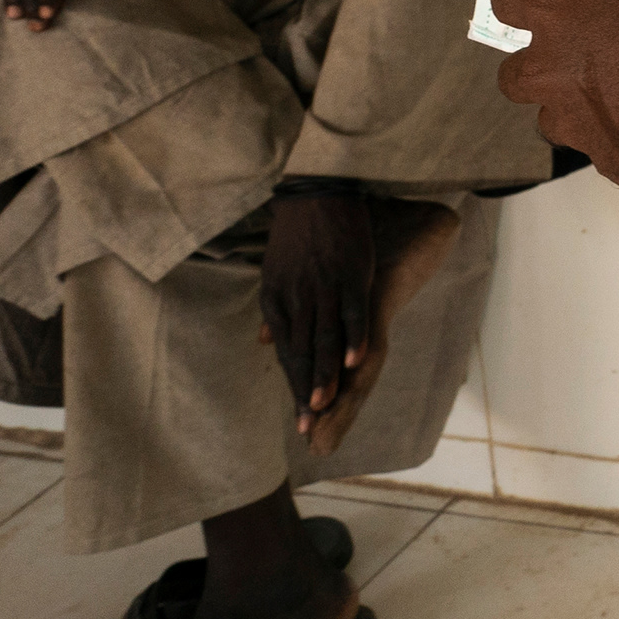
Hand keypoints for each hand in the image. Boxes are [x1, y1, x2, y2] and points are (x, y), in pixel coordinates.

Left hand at [261, 183, 376, 430]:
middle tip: (307, 425)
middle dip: (304, 391)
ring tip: (323, 405)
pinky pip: (352, 312)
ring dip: (323, 375)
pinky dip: (353, 339)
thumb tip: (263, 341)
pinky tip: (354, 363)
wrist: (317, 192)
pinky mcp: (350, 274)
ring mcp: (324, 287)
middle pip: (301, 353)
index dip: (293, 385)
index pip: (286, 352)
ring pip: (323, 339)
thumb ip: (273, 310)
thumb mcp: (274, 271)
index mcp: (277, 300)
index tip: (300, 416)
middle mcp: (297, 299)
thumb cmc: (297, 232)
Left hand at [491, 0, 618, 185]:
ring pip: (556, 120)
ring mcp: (583, 126)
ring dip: (578, 103)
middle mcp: (552, 74)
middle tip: (586, 49)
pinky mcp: (618, 165)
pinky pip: (609, 151)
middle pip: (514, 76)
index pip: (507, 0)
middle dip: (540, 62)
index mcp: (554, 13)